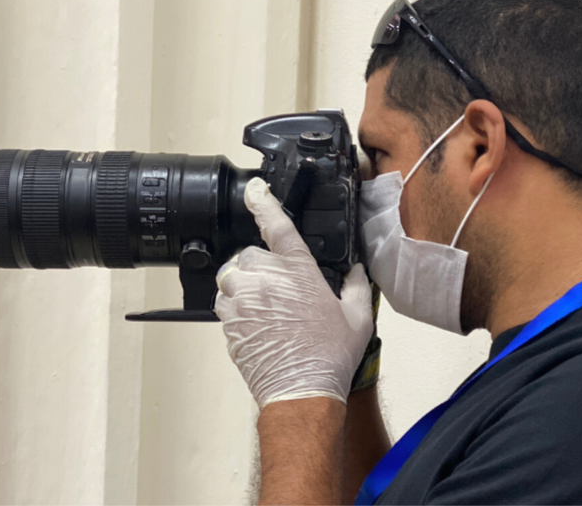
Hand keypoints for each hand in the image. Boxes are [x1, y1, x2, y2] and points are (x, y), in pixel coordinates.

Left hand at [215, 178, 373, 407]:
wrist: (301, 391)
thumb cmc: (329, 357)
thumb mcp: (358, 316)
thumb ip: (357, 285)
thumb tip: (357, 270)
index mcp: (299, 270)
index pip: (276, 224)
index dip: (263, 200)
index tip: (255, 189)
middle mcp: (266, 279)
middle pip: (249, 253)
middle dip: (262, 265)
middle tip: (281, 289)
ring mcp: (243, 299)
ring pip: (231, 275)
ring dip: (244, 283)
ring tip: (265, 304)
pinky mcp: (228, 321)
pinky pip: (223, 301)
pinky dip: (235, 305)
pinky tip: (256, 321)